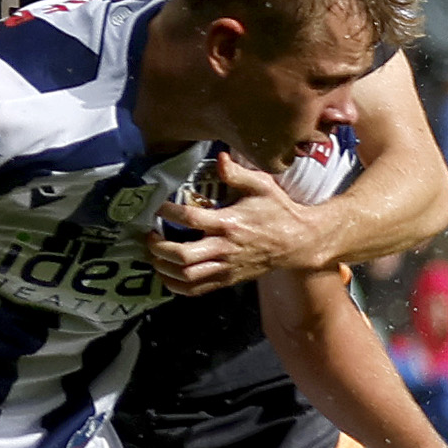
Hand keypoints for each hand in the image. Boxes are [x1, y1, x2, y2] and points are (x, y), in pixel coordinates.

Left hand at [146, 153, 331, 293]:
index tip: (156, 206)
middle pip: (182, 256)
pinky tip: (167, 274)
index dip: (167, 212)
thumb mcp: (262, 186)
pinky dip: (176, 285)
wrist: (299, 242)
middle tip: (149, 236)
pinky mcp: (228, 279)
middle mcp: (225, 248)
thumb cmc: (278, 211)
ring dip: (163, 268)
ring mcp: (226, 267)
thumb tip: (219, 157)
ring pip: (186, 276)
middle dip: (158, 247)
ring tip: (154, 255)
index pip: (190, 219)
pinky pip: (196, 290)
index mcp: (229, 223)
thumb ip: (238, 173)